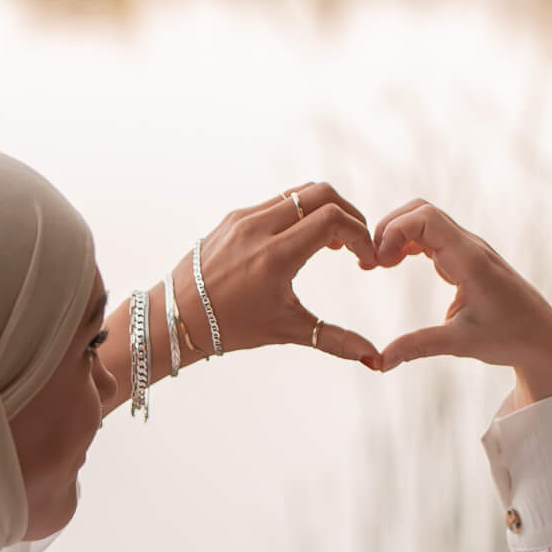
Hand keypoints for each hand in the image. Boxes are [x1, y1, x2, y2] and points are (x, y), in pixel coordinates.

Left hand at [183, 182, 382, 366]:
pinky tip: (303, 240)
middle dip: (349, 214)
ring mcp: (244, 218)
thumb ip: (335, 340)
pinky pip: (277, 201)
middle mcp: (259, 228)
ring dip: (325, 210)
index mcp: (275, 256)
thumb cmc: (230, 326)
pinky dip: (300, 213)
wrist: (178, 316)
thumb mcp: (287, 330)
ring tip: (333, 243)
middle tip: (356, 242)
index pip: (332, 220)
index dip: (359, 235)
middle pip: (321, 193)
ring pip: (299, 192)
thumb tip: (374, 359)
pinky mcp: (234, 217)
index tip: (365, 259)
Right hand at [370, 200, 551, 405]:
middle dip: (389, 229)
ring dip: (397, 234)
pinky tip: (393, 263)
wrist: (542, 338)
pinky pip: (432, 235)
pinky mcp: (466, 257)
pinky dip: (408, 242)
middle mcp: (470, 246)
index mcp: (471, 261)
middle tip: (370, 263)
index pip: (426, 218)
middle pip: (420, 210)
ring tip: (377, 264)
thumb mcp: (461, 344)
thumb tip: (379, 362)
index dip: (394, 231)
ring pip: (425, 219)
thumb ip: (418, 347)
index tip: (378, 263)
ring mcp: (469, 249)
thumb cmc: (510, 338)